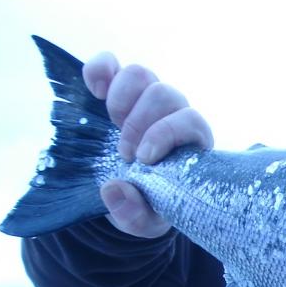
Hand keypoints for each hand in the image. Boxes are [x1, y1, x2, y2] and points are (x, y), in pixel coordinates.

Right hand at [82, 52, 213, 237]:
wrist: (130, 195)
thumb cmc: (147, 206)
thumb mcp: (144, 222)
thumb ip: (136, 215)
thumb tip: (115, 189)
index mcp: (191, 146)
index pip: (192, 121)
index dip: (165, 134)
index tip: (142, 160)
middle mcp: (173, 116)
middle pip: (165, 94)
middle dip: (138, 123)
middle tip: (124, 154)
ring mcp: (145, 102)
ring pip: (142, 75)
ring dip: (121, 99)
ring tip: (111, 126)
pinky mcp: (117, 91)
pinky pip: (111, 64)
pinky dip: (99, 70)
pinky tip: (93, 92)